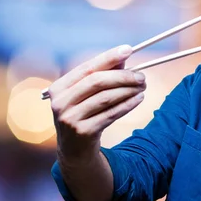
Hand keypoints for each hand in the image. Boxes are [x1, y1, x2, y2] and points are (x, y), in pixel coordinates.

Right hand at [46, 45, 146, 163]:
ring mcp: (70, 118)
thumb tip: (123, 57)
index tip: (128, 49)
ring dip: (128, 90)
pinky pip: (111, 114)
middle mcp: (60, 102)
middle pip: (96, 82)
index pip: (86, 68)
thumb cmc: (82, 115)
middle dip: (122, 76)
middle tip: (141, 75)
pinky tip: (139, 99)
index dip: (108, 57)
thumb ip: (101, 75)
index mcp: (58, 88)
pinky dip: (127, 105)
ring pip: (106, 98)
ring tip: (142, 86)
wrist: (74, 151)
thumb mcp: (85, 95)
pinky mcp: (84, 132)